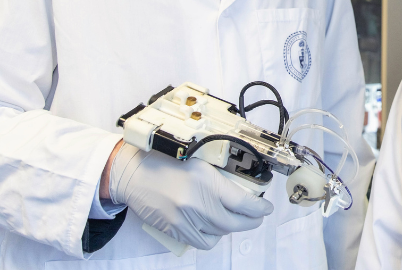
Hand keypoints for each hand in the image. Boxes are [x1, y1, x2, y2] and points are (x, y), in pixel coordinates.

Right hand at [108, 143, 272, 249]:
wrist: (135, 174)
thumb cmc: (166, 162)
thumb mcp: (200, 161)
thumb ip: (220, 178)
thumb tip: (244, 190)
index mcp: (207, 180)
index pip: (243, 202)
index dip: (259, 209)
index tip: (267, 208)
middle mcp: (197, 202)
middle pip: (234, 222)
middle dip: (251, 221)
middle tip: (257, 217)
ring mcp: (185, 219)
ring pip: (219, 233)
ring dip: (231, 227)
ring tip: (235, 219)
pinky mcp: (175, 230)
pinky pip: (202, 241)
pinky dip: (212, 236)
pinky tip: (214, 226)